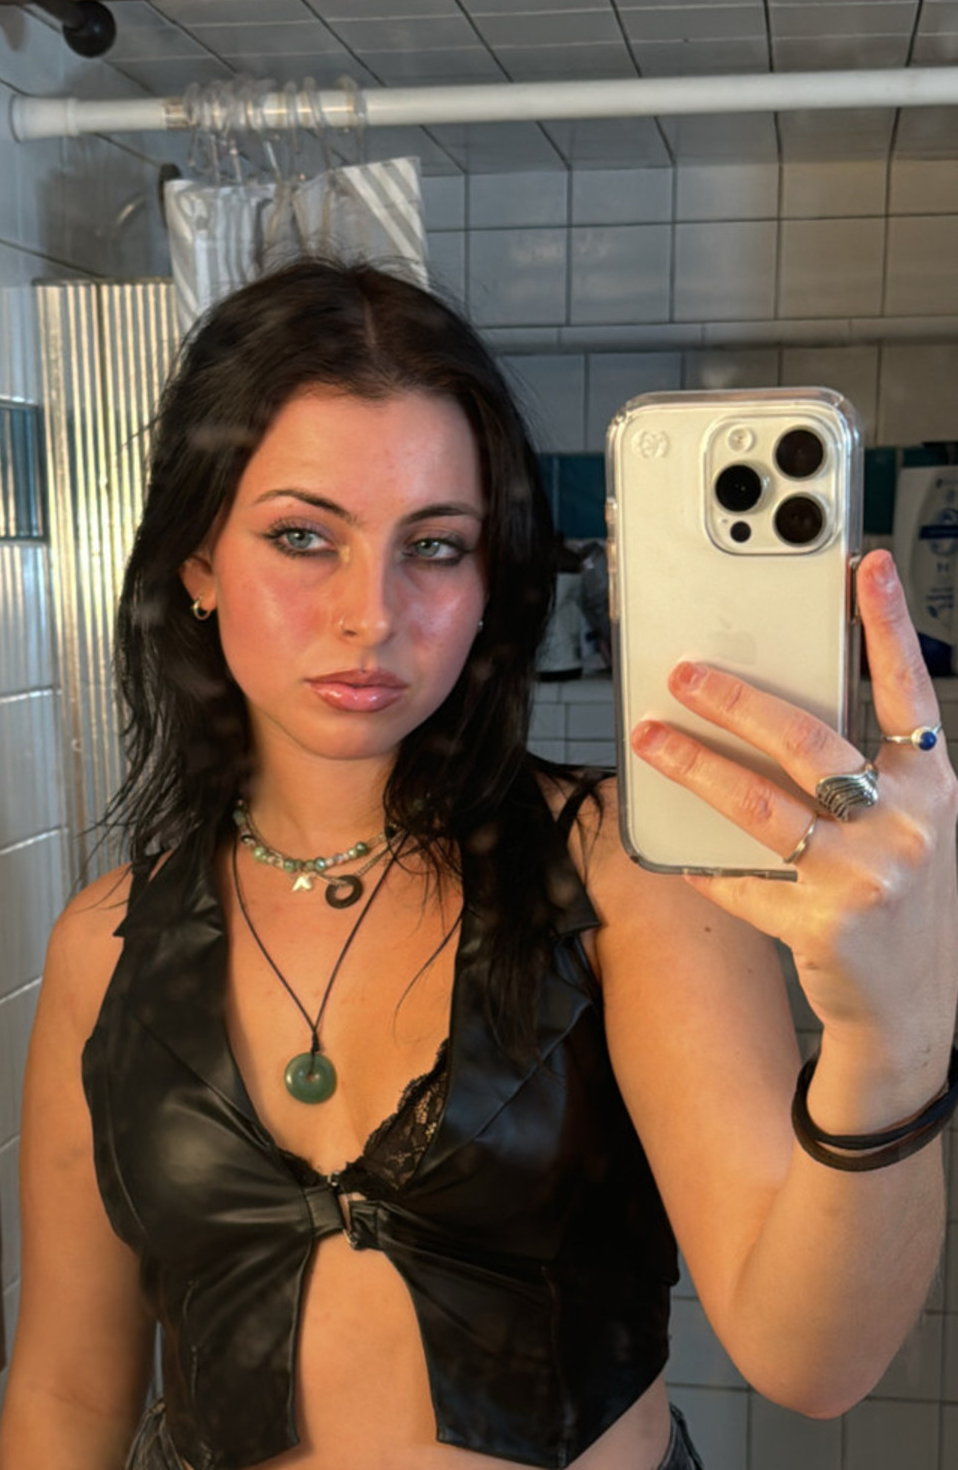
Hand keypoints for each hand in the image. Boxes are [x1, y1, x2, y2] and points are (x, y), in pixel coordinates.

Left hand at [630, 550, 957, 1091]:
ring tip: (651, 740)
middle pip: (808, 741)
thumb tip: (780, 704)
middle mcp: (908, 826)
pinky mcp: (825, 927)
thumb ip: (869, 769)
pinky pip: (743, 881)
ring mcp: (867, 877)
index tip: (866, 566)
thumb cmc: (906, 901)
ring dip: (695, 767)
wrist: (914, 1016)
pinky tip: (682, 854)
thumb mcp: (913, 825)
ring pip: (760, 805)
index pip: (909, 691)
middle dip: (735, 700)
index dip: (889, 626)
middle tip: (684, 673)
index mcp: (934, 786)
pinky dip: (708, 866)